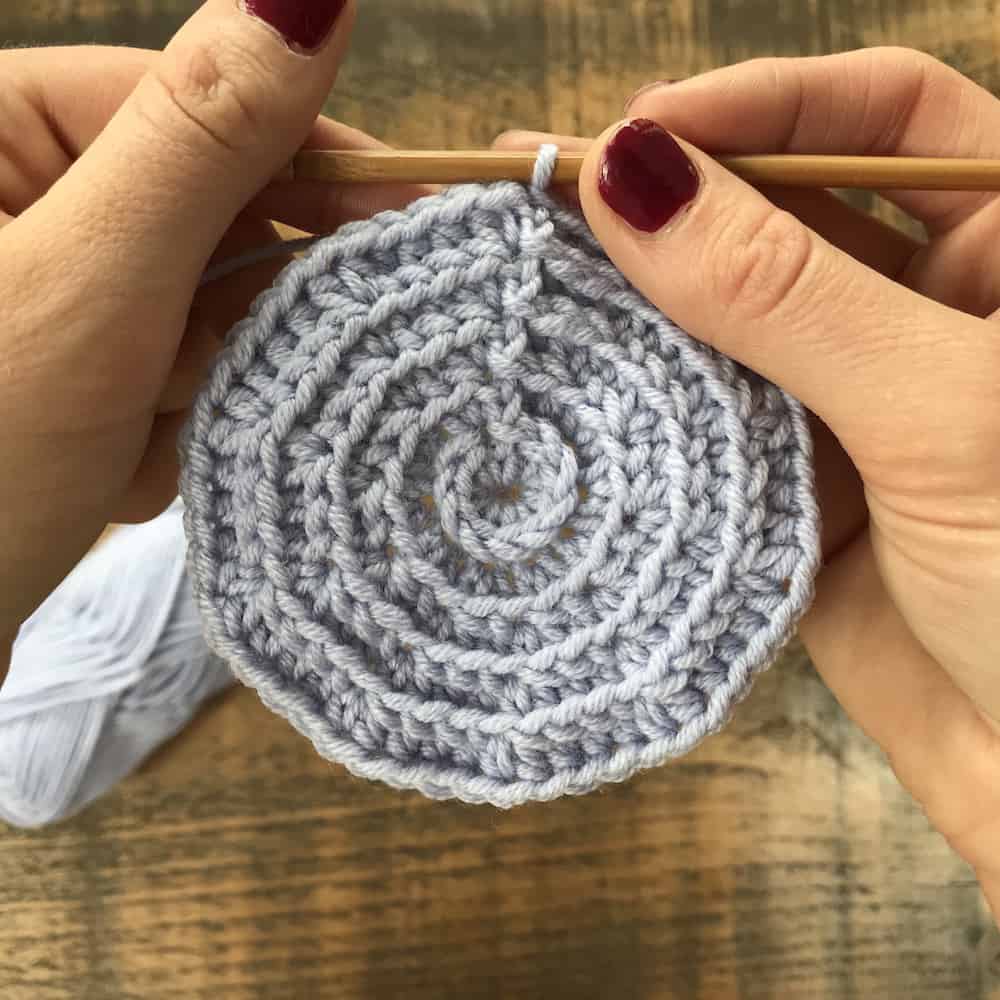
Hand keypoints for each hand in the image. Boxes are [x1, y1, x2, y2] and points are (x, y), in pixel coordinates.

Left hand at [0, 1, 427, 664]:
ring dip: (192, 390)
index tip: (418, 223)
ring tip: (129, 450)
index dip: (317, 169)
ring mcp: (43, 281)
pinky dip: (165, 428)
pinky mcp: (61, 360)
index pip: (207, 108)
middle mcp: (19, 188)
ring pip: (198, 309)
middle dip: (228, 318)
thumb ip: (205, 138)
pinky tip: (110, 474)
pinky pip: (168, 369)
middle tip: (210, 380)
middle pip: (209, 220)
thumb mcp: (91, 283)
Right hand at [496, 47, 999, 915]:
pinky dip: (653, 404)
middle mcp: (938, 315)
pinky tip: (581, 379)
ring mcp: (865, 406)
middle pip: (789, 216)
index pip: (884, 116)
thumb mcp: (943, 417)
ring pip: (738, 322)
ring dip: (646, 301)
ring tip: (536, 275)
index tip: (638, 133)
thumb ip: (786, 294)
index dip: (761, 106)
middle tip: (545, 189)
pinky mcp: (807, 491)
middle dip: (675, 201)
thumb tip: (636, 177)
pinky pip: (716, 422)